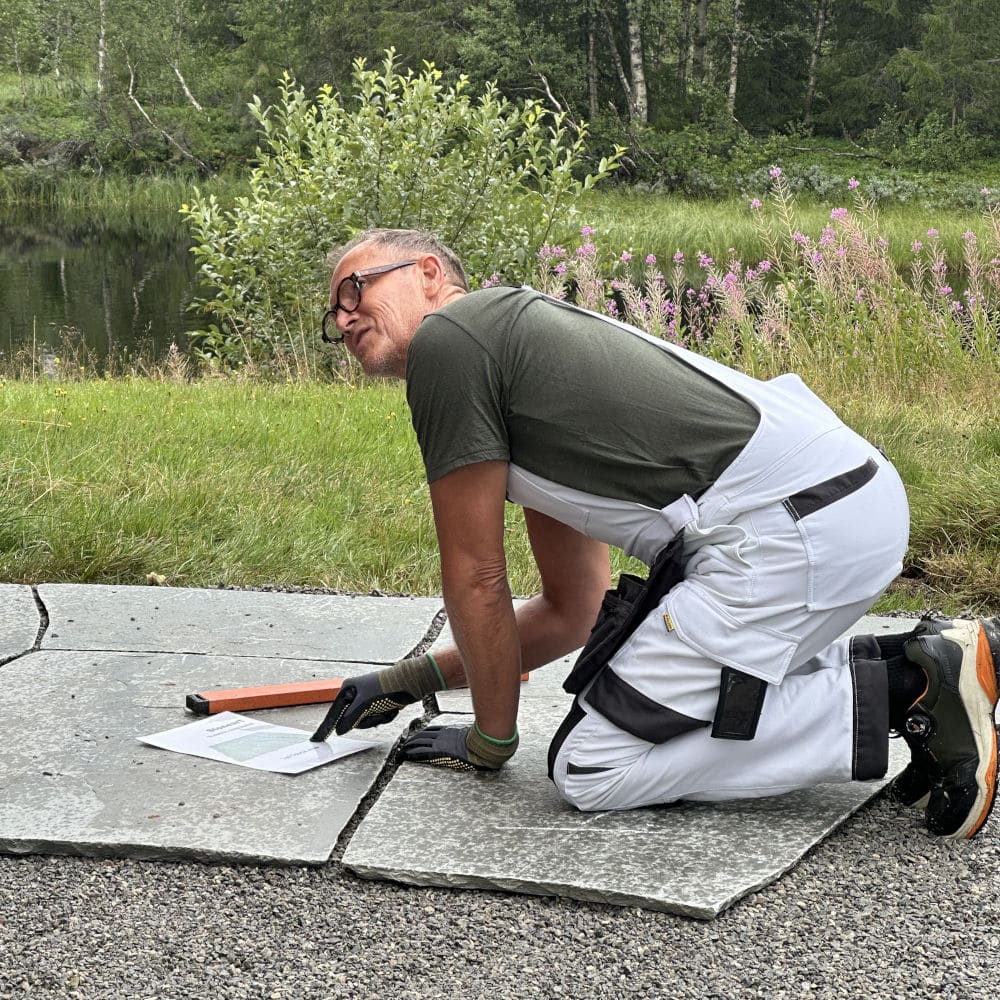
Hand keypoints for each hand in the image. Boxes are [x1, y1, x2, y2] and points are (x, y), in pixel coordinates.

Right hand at [310, 671, 416, 741]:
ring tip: (387, 708)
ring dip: (378, 718)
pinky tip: (393, 707)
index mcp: (348, 689)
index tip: (316, 740)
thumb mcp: (365, 704)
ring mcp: (368, 699)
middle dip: (368, 720)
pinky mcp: (380, 704)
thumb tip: (340, 730)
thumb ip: (350, 718)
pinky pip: (377, 719)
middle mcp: (356, 694)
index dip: (326, 727)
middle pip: (353, 720)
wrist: (410, 682)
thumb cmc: (385, 688)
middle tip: (377, 711)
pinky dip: (386, 716)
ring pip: (367, 721)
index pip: (334, 713)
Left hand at [400, 723, 517, 770]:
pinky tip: (405, 755)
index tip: (416, 737)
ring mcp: (439, 744)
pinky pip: (421, 752)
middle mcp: (442, 736)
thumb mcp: (470, 734)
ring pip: (419, 743)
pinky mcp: (438, 753)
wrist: (482, 744)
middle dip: (412, 740)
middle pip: (422, 736)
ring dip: (408, 747)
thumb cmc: (479, 740)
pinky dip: (412, 753)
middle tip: (403, 744)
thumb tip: (468, 735)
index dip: (422, 734)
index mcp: (449, 731)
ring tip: (401, 751)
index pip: (431, 732)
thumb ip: (465, 734)